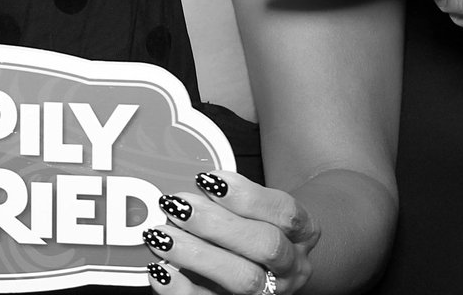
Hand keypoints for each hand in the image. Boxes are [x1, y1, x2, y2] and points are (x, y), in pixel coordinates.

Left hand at [146, 173, 317, 293]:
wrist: (270, 268)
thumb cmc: (256, 228)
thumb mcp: (258, 209)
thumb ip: (230, 197)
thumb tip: (190, 184)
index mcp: (302, 233)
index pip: (285, 213)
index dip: (247, 196)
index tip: (208, 179)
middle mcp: (292, 266)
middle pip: (267, 246)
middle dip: (218, 224)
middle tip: (178, 206)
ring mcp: (270, 293)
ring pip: (245, 279)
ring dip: (198, 255)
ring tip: (162, 235)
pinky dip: (182, 289)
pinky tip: (160, 271)